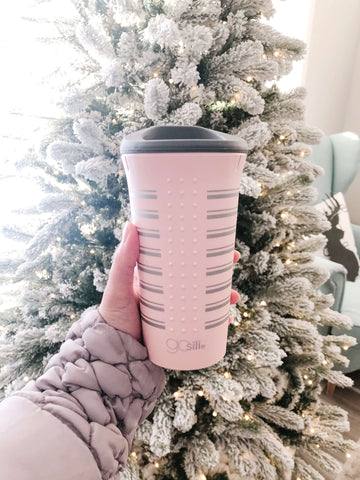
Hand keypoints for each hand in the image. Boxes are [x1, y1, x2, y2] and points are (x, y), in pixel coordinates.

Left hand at [98, 221, 240, 342]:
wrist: (115, 354)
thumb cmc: (113, 316)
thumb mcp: (118, 286)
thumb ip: (123, 260)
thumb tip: (131, 224)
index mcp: (155, 274)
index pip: (180, 254)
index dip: (198, 245)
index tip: (214, 236)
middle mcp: (168, 289)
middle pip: (197, 274)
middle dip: (218, 267)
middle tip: (233, 260)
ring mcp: (176, 308)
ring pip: (204, 297)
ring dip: (222, 294)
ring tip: (234, 297)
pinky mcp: (181, 326)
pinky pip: (203, 320)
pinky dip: (217, 319)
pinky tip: (227, 320)